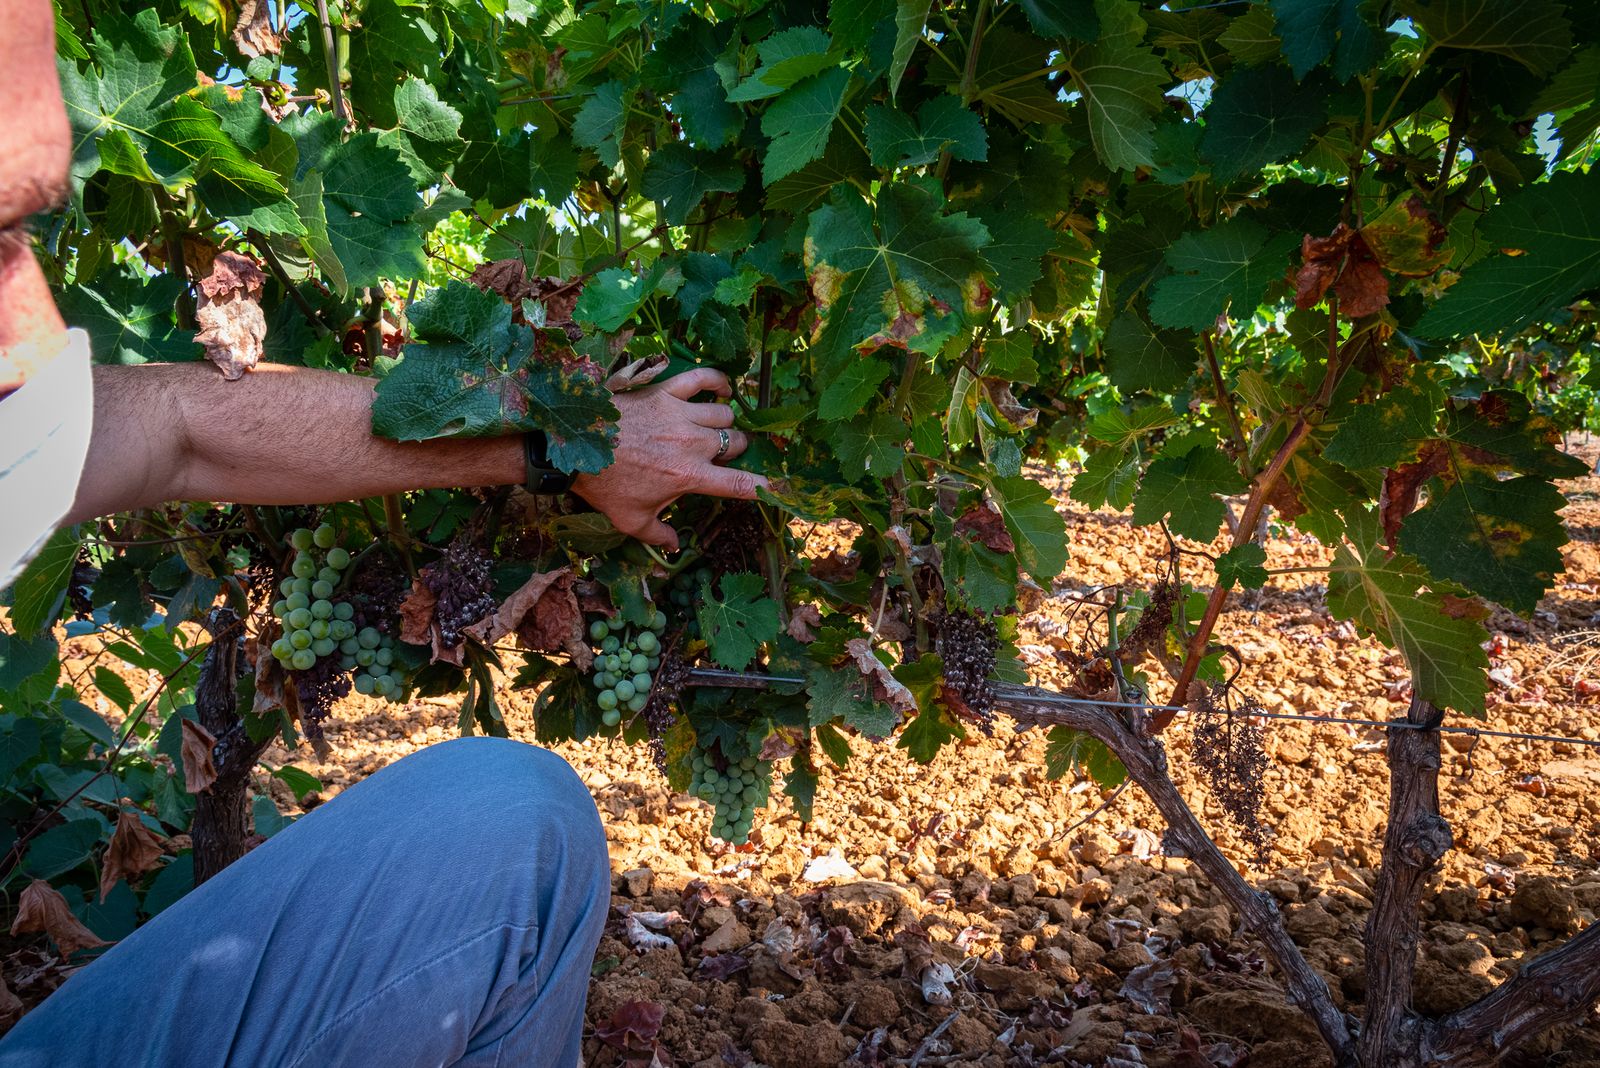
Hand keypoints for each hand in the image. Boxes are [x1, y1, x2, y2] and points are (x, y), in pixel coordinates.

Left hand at [570, 367, 765, 548]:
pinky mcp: (665, 392)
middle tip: (723, 455)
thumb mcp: (631, 520)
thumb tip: (674, 547)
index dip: (764, 487)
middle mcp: (693, 444)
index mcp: (690, 477)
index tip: (775, 488)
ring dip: (724, 422)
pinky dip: (717, 381)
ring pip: (724, 414)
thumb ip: (658, 535)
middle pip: (736, 442)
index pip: (740, 484)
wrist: (575, 448)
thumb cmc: (604, 485)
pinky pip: (702, 378)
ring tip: (714, 427)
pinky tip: (722, 388)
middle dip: (736, 450)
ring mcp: (681, 414)